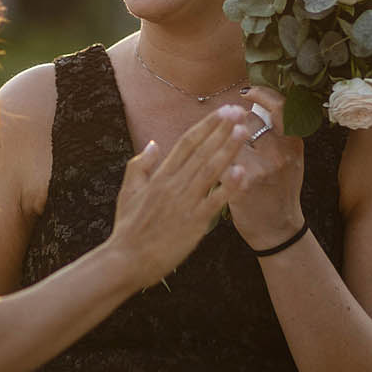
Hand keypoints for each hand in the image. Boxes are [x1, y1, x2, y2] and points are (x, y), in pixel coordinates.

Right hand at [109, 104, 239, 286]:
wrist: (127, 260)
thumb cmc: (128, 228)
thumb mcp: (128, 192)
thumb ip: (140, 166)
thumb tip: (153, 144)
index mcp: (160, 175)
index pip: (186, 143)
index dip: (206, 126)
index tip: (223, 111)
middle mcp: (173, 184)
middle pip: (202, 151)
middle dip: (222, 130)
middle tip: (240, 112)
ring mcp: (184, 203)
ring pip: (210, 170)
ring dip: (228, 150)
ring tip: (244, 131)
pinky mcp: (193, 223)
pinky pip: (214, 201)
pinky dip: (228, 187)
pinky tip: (242, 172)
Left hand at [217, 86, 306, 250]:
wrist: (277, 230)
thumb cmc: (280, 192)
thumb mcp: (290, 160)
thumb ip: (278, 136)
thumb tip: (257, 107)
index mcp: (293, 145)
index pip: (281, 108)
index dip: (263, 95)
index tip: (248, 92)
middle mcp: (279, 155)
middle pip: (248, 122)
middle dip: (234, 120)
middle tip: (226, 118)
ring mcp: (261, 170)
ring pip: (230, 141)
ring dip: (220, 139)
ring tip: (215, 137)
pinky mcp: (242, 186)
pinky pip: (220, 162)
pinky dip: (212, 158)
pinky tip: (206, 158)